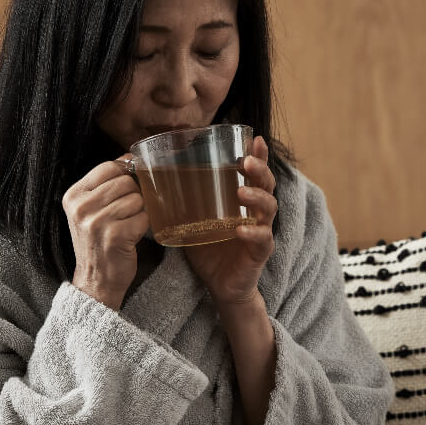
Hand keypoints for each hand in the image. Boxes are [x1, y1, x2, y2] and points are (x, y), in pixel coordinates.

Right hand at [62, 155, 148, 309]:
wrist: (95, 280)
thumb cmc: (97, 242)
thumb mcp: (90, 210)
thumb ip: (105, 183)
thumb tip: (129, 157)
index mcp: (73, 196)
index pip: (108, 167)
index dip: (125, 173)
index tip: (127, 188)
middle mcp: (81, 207)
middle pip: (126, 182)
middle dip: (133, 196)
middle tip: (124, 215)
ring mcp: (97, 222)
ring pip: (137, 199)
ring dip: (138, 213)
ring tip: (125, 227)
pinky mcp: (114, 236)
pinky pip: (143, 218)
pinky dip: (142, 227)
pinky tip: (130, 237)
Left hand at [185, 136, 277, 310]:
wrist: (221, 286)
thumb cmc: (210, 250)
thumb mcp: (195, 221)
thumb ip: (184, 203)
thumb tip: (156, 182)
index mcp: (244, 202)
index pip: (254, 174)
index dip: (259, 155)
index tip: (255, 138)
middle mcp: (257, 213)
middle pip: (267, 185)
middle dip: (260, 170)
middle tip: (247, 161)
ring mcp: (261, 231)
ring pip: (269, 208)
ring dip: (257, 197)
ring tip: (241, 192)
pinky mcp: (260, 251)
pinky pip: (262, 239)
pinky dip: (253, 232)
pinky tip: (241, 229)